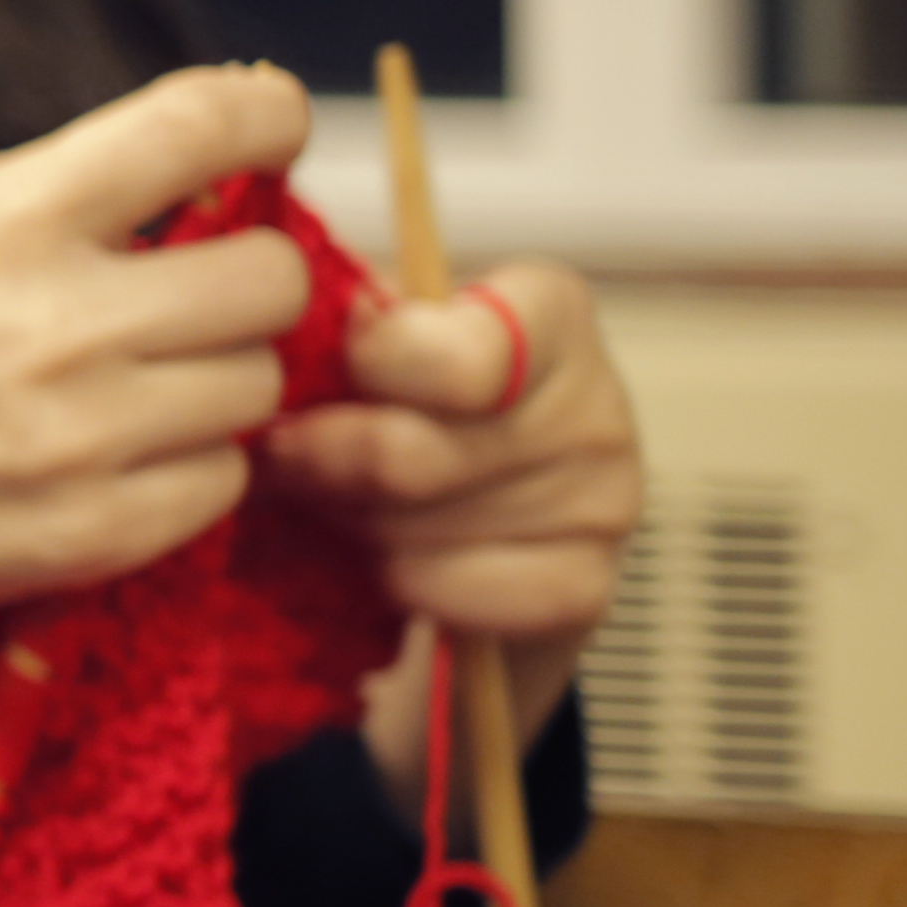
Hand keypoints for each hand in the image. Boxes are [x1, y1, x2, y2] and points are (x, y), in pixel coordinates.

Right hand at [0, 63, 324, 633]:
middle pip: (272, 276)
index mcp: (9, 219)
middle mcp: (59, 321)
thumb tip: (216, 169)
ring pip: (258, 383)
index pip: (199, 125)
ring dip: (212, 380)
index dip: (267, 112)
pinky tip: (109, 459)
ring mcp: (85, 435)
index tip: (273, 126)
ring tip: (131, 389)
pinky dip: (183, 468)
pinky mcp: (99, 529)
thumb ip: (66, 188)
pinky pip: (223, 479)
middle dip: (245, 279)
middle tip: (193, 297)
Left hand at [265, 262, 637, 801]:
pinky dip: (404, 585)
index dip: (366, 374)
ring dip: (357, 525)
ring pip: (418, 532)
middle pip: (409, 458)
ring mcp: (606, 500)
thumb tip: (339, 318)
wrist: (472, 503)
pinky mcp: (590, 586)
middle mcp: (597, 402)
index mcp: (547, 310)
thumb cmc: (411, 395)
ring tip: (351, 503)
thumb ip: (354, 316)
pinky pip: (454, 596)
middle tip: (300, 459)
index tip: (327, 380)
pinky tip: (397, 560)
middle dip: (329, 465)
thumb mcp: (378, 333)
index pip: (453, 358)